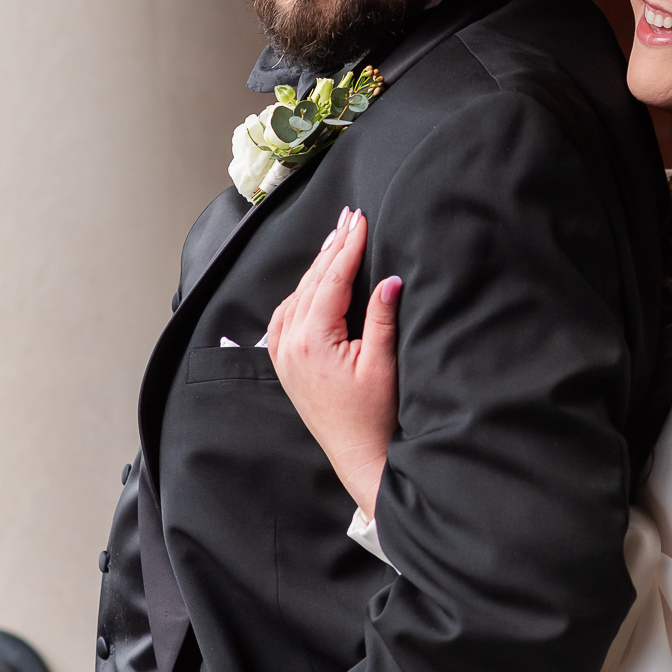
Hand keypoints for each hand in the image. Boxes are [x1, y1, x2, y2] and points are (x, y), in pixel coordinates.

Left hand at [266, 207, 402, 516]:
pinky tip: (313, 280)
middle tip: (349, 217)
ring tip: (337, 239)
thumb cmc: (375, 415)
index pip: (331, 280)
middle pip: (311, 282)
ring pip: (297, 295)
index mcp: (312, 340)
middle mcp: (290, 344)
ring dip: (317, 266)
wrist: (357, 454)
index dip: (348, 247)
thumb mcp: (383, 364)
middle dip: (332, 247)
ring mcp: (283, 354)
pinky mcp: (286, 363)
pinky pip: (287, 315)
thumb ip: (381, 317)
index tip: (361, 220)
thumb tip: (388, 278)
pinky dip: (302, 291)